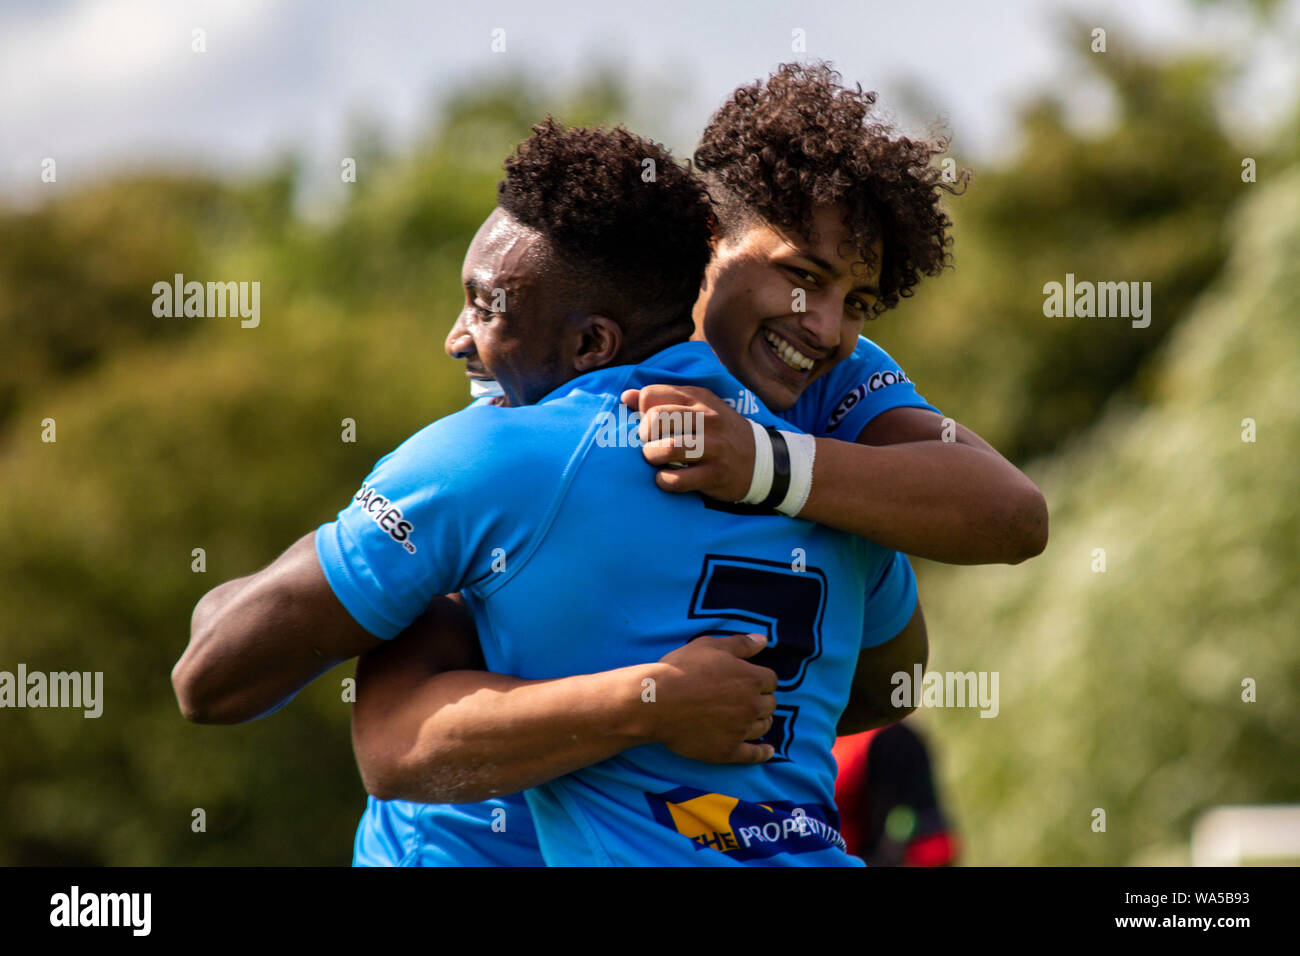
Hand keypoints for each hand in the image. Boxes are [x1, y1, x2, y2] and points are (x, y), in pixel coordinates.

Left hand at [620, 385, 756, 501]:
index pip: (651, 395)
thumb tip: (626, 397)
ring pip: (667, 448)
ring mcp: (713, 447)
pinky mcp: (716, 474)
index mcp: (698, 398)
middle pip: (656, 419)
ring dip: (652, 457)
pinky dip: (664, 482)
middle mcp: (707, 419)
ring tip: (656, 460)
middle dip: (644, 435)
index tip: (650, 426)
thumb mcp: (697, 407)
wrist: (762, 459)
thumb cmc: (719, 432)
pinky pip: (678, 480)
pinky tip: (665, 479)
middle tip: (650, 444)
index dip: (641, 412)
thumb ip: (662, 400)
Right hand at [644, 633, 777, 763]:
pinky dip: (763, 753)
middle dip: (761, 699)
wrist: (655, 701)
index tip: (750, 680)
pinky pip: (753, 755)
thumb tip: (763, 640)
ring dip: (760, 721)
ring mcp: (740, 730)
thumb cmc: (681, 669)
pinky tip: (768, 750)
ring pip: (763, 726)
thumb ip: (740, 643)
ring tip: (750, 718)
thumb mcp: (710, 645)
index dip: (760, 679)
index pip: (771, 680)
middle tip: (746, 698)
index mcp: (751, 678)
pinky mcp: (727, 751)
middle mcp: (751, 705)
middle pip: (770, 704)